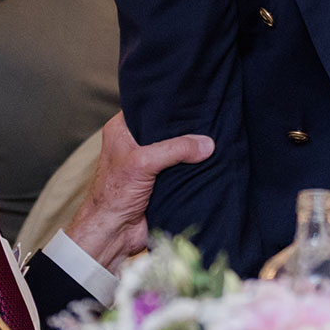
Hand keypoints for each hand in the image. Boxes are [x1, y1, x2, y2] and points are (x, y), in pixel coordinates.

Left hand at [62, 114, 212, 266]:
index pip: (149, 107)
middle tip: (210, 116)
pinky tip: (212, 160)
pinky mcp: (161, 181)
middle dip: (186, 127)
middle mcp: (135, 143)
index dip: (169, 102)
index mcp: (122, 129)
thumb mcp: (143, 162)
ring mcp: (149, 163)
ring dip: (192, 150)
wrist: (113, 233)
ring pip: (177, 149)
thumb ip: (175, 149)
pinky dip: (194, 168)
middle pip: (167, 128)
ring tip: (216, 135)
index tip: (194, 97)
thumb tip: (207, 144)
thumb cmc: (114, 195)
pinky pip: (182, 169)